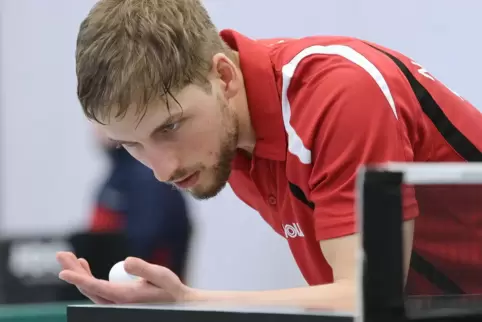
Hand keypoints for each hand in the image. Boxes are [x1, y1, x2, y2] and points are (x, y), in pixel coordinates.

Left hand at [56, 251, 196, 303]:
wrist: (178, 304)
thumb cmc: (171, 290)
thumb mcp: (161, 276)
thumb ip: (143, 269)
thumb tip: (124, 262)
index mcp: (125, 297)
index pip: (96, 288)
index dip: (78, 279)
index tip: (63, 272)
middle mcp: (117, 303)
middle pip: (88, 288)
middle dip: (73, 271)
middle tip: (62, 254)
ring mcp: (116, 302)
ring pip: (90, 289)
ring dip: (79, 273)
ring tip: (70, 257)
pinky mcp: (118, 299)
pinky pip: (96, 289)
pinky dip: (88, 277)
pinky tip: (85, 266)